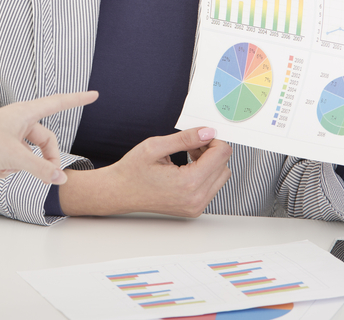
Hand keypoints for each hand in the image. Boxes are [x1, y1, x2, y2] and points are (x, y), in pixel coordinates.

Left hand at [0, 91, 97, 185]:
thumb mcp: (15, 158)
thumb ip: (41, 169)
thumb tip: (61, 179)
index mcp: (25, 112)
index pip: (58, 103)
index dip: (77, 100)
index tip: (94, 95)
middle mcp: (17, 119)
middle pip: (45, 139)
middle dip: (46, 159)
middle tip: (48, 178)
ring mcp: (7, 131)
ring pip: (29, 151)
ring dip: (23, 165)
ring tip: (5, 170)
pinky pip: (15, 157)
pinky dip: (9, 166)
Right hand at [63, 127, 231, 216]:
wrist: (119, 192)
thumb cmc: (132, 171)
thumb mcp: (155, 146)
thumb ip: (185, 138)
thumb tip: (208, 132)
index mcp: (188, 183)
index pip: (221, 154)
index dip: (212, 140)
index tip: (198, 136)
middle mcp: (196, 199)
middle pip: (224, 166)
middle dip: (211, 152)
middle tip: (190, 146)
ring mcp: (195, 207)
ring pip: (221, 177)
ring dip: (209, 164)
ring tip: (187, 157)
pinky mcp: (194, 209)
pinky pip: (212, 188)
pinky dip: (204, 175)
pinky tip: (186, 169)